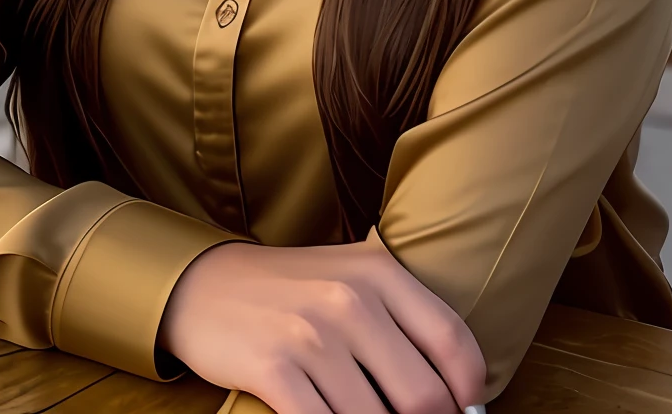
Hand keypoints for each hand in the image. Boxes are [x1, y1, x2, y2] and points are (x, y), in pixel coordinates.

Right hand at [157, 233, 485, 413]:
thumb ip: (404, 322)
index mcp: (380, 272)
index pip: (454, 343)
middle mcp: (350, 298)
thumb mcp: (352, 280)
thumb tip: (458, 398)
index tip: (459, 412)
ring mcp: (310, 334)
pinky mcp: (273, 367)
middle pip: (423, 397)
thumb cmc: (292, 290)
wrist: (204, 284)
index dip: (467, 394)